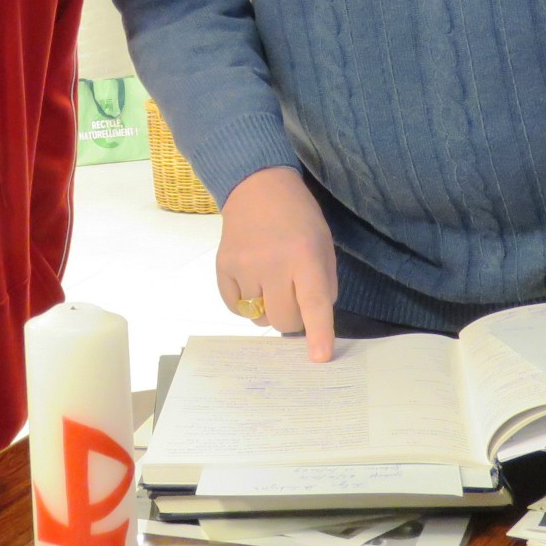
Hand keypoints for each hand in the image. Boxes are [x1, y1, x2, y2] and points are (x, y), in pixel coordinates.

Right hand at [217, 165, 338, 361]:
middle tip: (293, 297)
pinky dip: (246, 304)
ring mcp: (244, 266)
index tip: (319, 358)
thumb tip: (313, 323)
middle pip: (283, 320)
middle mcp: (273, 263)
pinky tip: (252, 281)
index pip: (313, 302)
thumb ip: (323, 284)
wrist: (257, 187)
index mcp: (305, 256)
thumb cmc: (299, 218)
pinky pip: (236, 308)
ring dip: (268, 309)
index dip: (318, 333)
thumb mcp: (323, 245)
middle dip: (293, 318)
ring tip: (270, 282)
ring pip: (259, 318)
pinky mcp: (222, 268)